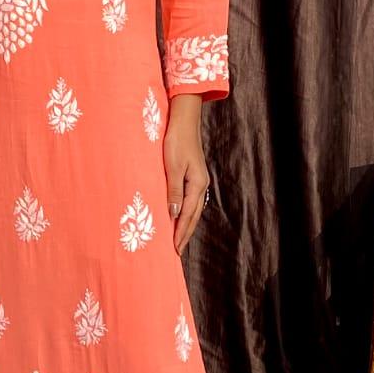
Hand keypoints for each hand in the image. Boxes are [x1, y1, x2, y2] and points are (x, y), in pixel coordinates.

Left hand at [164, 98, 208, 253]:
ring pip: (193, 209)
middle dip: (185, 233)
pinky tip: (180, 216)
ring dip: (186, 224)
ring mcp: (199, 180)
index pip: (188, 215)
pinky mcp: (194, 175)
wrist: (184, 121)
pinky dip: (186, 212)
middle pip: (193, 215)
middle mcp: (201, 185)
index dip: (181, 232)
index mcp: (197, 184)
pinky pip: (190, 200)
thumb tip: (174, 214)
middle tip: (177, 251)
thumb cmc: (176, 141)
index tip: (175, 249)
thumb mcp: (173, 167)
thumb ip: (174, 191)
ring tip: (179, 239)